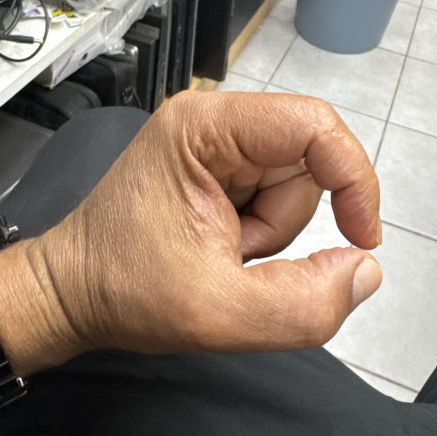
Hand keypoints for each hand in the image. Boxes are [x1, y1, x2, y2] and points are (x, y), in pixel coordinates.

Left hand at [0, 91, 381, 375]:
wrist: (74, 293)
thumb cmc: (120, 287)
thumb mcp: (218, 313)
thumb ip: (305, 303)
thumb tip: (363, 271)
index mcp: (203, 128)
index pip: (313, 125)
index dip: (352, 178)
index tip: (360, 236)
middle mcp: (210, 123)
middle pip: (306, 160)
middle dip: (284, 222)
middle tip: (235, 252)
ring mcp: (214, 143)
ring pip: (294, 182)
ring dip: (270, 230)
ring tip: (221, 249)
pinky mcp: (218, 166)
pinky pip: (273, 196)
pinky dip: (260, 231)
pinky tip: (220, 244)